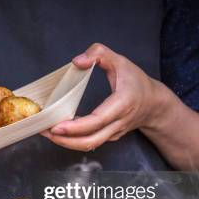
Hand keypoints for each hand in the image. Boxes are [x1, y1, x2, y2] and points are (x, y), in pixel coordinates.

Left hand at [42, 43, 165, 150]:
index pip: (98, 120)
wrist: (154, 104)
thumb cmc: (136, 82)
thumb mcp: (120, 61)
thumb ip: (99, 53)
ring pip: (90, 145)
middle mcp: (119, 122)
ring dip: (66, 143)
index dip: (76, 127)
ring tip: (46, 132)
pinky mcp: (109, 137)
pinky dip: (73, 140)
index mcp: (123, 103)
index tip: (57, 126)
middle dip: (65, 140)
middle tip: (45, 130)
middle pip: (91, 140)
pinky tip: (59, 132)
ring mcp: (114, 132)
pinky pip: (90, 142)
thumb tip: (77, 61)